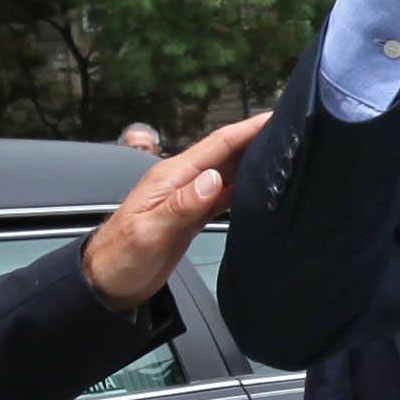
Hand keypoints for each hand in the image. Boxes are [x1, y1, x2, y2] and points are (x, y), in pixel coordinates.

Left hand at [83, 113, 267, 309]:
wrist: (107, 283)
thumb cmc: (120, 258)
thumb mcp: (150, 232)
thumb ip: (182, 205)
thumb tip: (214, 179)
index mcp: (171, 177)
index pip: (217, 145)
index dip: (248, 129)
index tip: (277, 116)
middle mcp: (182, 181)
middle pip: (226, 153)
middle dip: (258, 139)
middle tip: (293, 132)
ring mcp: (188, 198)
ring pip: (228, 172)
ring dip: (254, 161)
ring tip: (285, 155)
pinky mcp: (192, 216)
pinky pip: (224, 195)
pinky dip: (244, 188)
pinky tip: (261, 189)